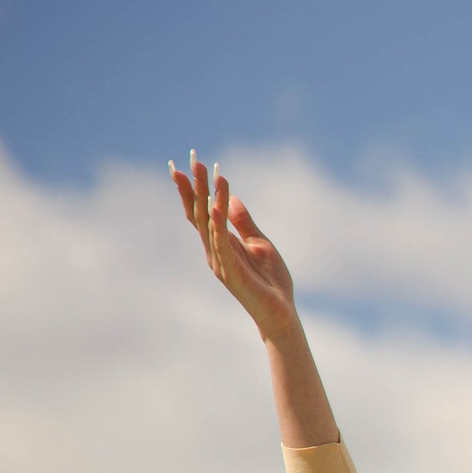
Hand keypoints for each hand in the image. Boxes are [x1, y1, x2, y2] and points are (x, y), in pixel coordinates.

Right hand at [172, 156, 300, 339]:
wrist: (281, 314)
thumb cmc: (271, 283)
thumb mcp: (260, 244)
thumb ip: (244, 223)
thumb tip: (231, 198)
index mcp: (221, 243)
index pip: (202, 211)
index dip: (195, 189)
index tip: (190, 164)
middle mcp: (214, 250)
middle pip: (199, 212)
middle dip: (195, 185)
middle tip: (192, 158)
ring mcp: (220, 261)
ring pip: (208, 223)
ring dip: (207, 196)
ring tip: (206, 172)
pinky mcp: (231, 273)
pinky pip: (222, 245)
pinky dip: (218, 225)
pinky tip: (216, 207)